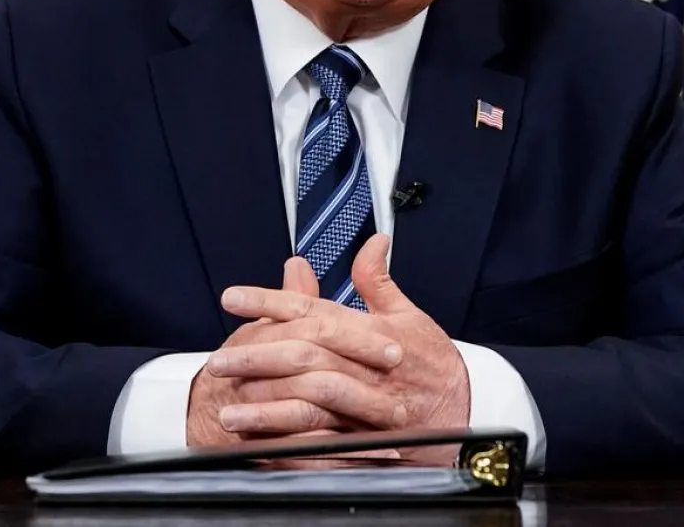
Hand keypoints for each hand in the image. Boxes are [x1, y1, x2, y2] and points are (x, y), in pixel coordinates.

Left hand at [216, 234, 471, 463]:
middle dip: (256, 353)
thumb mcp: (411, 316)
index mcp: (372, 330)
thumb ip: (379, 281)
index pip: (313, 308)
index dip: (269, 301)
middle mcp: (365, 363)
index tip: (232, 297)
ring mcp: (365, 402)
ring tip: (227, 407)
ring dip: (266, 404)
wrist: (464, 414)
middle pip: (304, 351)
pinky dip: (288, 439)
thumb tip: (373, 241)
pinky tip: (260, 441)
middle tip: (218, 358)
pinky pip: (321, 439)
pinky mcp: (363, 435)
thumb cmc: (434, 365)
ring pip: (310, 397)